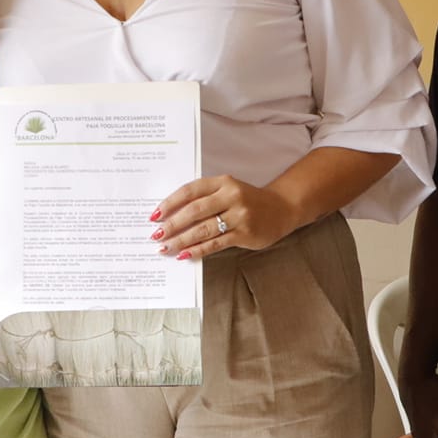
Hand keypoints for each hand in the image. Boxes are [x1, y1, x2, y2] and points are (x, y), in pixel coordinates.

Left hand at [153, 175, 299, 261]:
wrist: (282, 208)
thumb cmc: (248, 200)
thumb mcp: (228, 190)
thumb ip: (205, 198)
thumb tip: (172, 216)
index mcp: (223, 182)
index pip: (190, 191)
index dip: (170, 203)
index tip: (154, 214)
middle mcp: (231, 196)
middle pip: (194, 211)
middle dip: (172, 224)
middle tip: (156, 234)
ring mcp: (239, 216)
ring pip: (203, 229)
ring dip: (181, 240)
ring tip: (165, 247)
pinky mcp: (244, 234)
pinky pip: (215, 244)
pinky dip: (197, 250)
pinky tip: (184, 255)